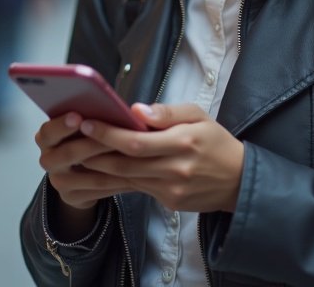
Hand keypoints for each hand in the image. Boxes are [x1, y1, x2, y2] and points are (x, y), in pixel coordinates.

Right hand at [35, 112, 140, 209]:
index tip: (78, 117)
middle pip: (67, 154)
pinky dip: (117, 181)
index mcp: (46, 137)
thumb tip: (119, 110)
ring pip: (87, 174)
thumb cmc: (86, 141)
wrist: (80, 177)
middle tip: (114, 138)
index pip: (48, 131)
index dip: (62, 125)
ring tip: (133, 156)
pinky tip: (134, 173)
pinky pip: (99, 189)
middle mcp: (48, 159)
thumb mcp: (83, 127)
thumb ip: (92, 118)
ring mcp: (58, 181)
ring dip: (112, 164)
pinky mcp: (72, 197)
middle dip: (93, 145)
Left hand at [78, 103, 244, 212]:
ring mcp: (171, 190)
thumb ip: (168, 113)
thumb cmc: (216, 142)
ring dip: (100, 168)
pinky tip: (101, 169)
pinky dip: (117, 179)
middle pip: (125, 163)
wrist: (239, 181)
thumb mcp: (198, 116)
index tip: (87, 123)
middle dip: (95, 152)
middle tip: (73, 139)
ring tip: (79, 154)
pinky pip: (137, 188)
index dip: (108, 134)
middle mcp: (176, 170)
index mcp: (183, 143)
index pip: (136, 141)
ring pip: (127, 179)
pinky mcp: (169, 202)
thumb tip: (135, 111)